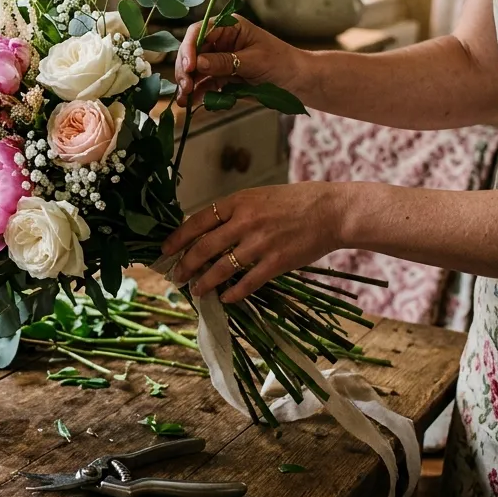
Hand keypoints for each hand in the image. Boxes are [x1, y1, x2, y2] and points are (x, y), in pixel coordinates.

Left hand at [161, 183, 347, 302]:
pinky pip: (249, 282)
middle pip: (204, 247)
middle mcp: (246, 221)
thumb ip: (234, 212)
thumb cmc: (295, 202)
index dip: (178, 237)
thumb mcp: (258, 197)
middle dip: (186, 265)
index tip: (165, 250)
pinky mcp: (278, 262)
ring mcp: (261, 243)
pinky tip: (226, 299)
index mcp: (238, 202)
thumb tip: (207, 231)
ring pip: (222, 267)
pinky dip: (234, 293)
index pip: (198, 221)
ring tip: (196, 291)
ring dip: (205, 282)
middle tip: (176, 276)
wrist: (332, 211)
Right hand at [174, 16, 306, 105]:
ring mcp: (218, 61)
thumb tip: (198, 63)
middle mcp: (219, 42)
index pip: (200, 32)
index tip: (190, 66)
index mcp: (229, 27)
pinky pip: (203, 85)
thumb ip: (225, 62)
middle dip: (186, 69)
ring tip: (185, 99)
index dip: (190, 48)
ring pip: (194, 71)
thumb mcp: (253, 61)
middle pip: (191, 52)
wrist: (297, 82)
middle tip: (186, 86)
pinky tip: (190, 103)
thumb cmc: (281, 63)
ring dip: (187, 84)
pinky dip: (196, 94)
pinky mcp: (220, 78)